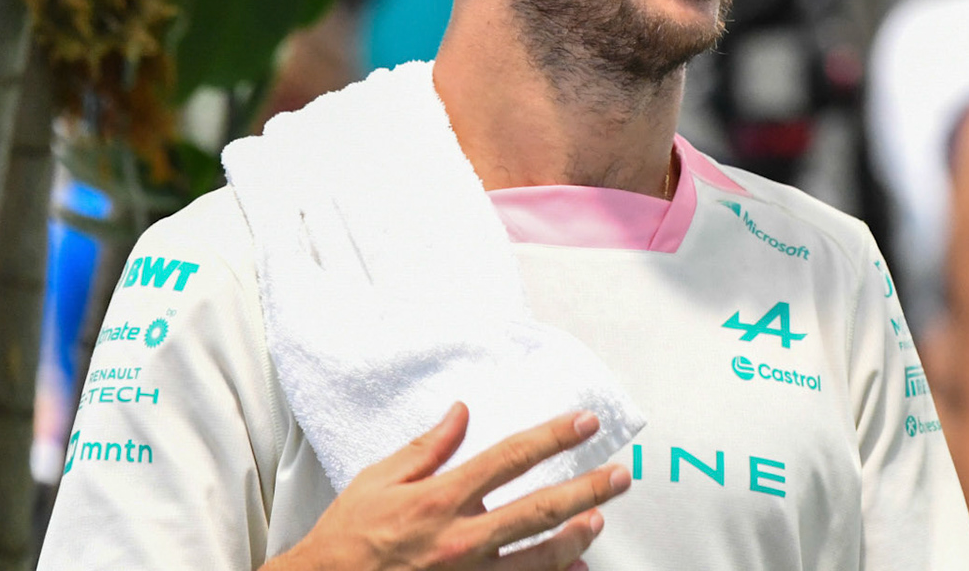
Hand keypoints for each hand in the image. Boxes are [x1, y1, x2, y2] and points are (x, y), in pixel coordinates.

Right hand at [265, 403, 630, 570]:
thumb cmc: (347, 539)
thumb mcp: (378, 480)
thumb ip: (428, 447)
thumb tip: (461, 412)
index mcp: (441, 498)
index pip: (511, 457)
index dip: (554, 436)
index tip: (585, 422)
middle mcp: (461, 538)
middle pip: (539, 509)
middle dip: (587, 489)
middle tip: (621, 476)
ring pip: (538, 560)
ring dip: (575, 539)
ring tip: (600, 520)